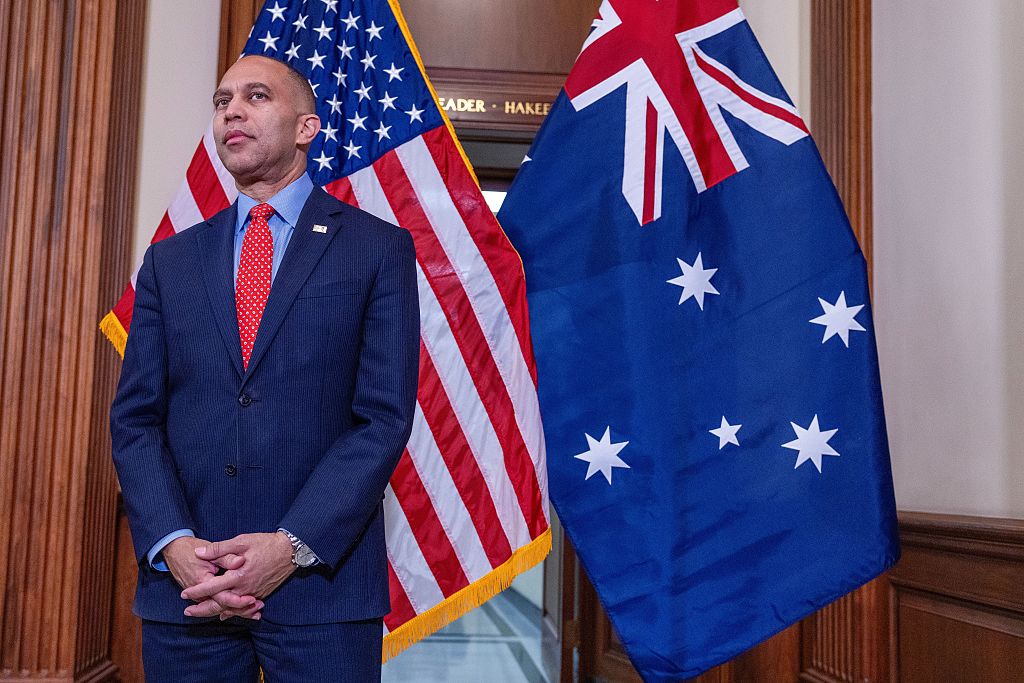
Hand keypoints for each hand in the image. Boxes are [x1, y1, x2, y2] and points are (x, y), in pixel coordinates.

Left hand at [181, 532, 295, 618]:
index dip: (197, 590)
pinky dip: (232, 612)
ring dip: (215, 612)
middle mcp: (245, 589)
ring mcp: (254, 594)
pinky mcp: (261, 595)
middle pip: (219, 604)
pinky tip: (225, 614)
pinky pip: (243, 608)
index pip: (212, 587)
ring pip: (231, 608)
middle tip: (187, 611)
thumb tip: (199, 553)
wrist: (290, 551)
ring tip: (202, 613)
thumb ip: (219, 549)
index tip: (184, 593)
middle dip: (202, 609)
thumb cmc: (266, 544)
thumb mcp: (241, 541)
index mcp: (238, 576)